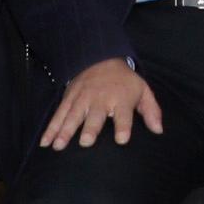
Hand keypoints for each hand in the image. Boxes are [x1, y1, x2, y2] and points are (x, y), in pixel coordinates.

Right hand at [43, 58, 162, 149]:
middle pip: (95, 115)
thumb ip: (151, 111)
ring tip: (58, 146)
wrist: (101, 57)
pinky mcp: (69, 99)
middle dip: (90, 128)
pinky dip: (51, 128)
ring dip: (65, 130)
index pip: (124, 115)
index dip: (123, 126)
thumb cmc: (124, 82)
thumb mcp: (143, 91)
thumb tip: (158, 130)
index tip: (121, 139)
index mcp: (121, 99)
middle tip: (86, 141)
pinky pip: (59, 114)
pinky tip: (45, 142)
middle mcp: (101, 99)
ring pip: (73, 116)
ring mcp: (82, 99)